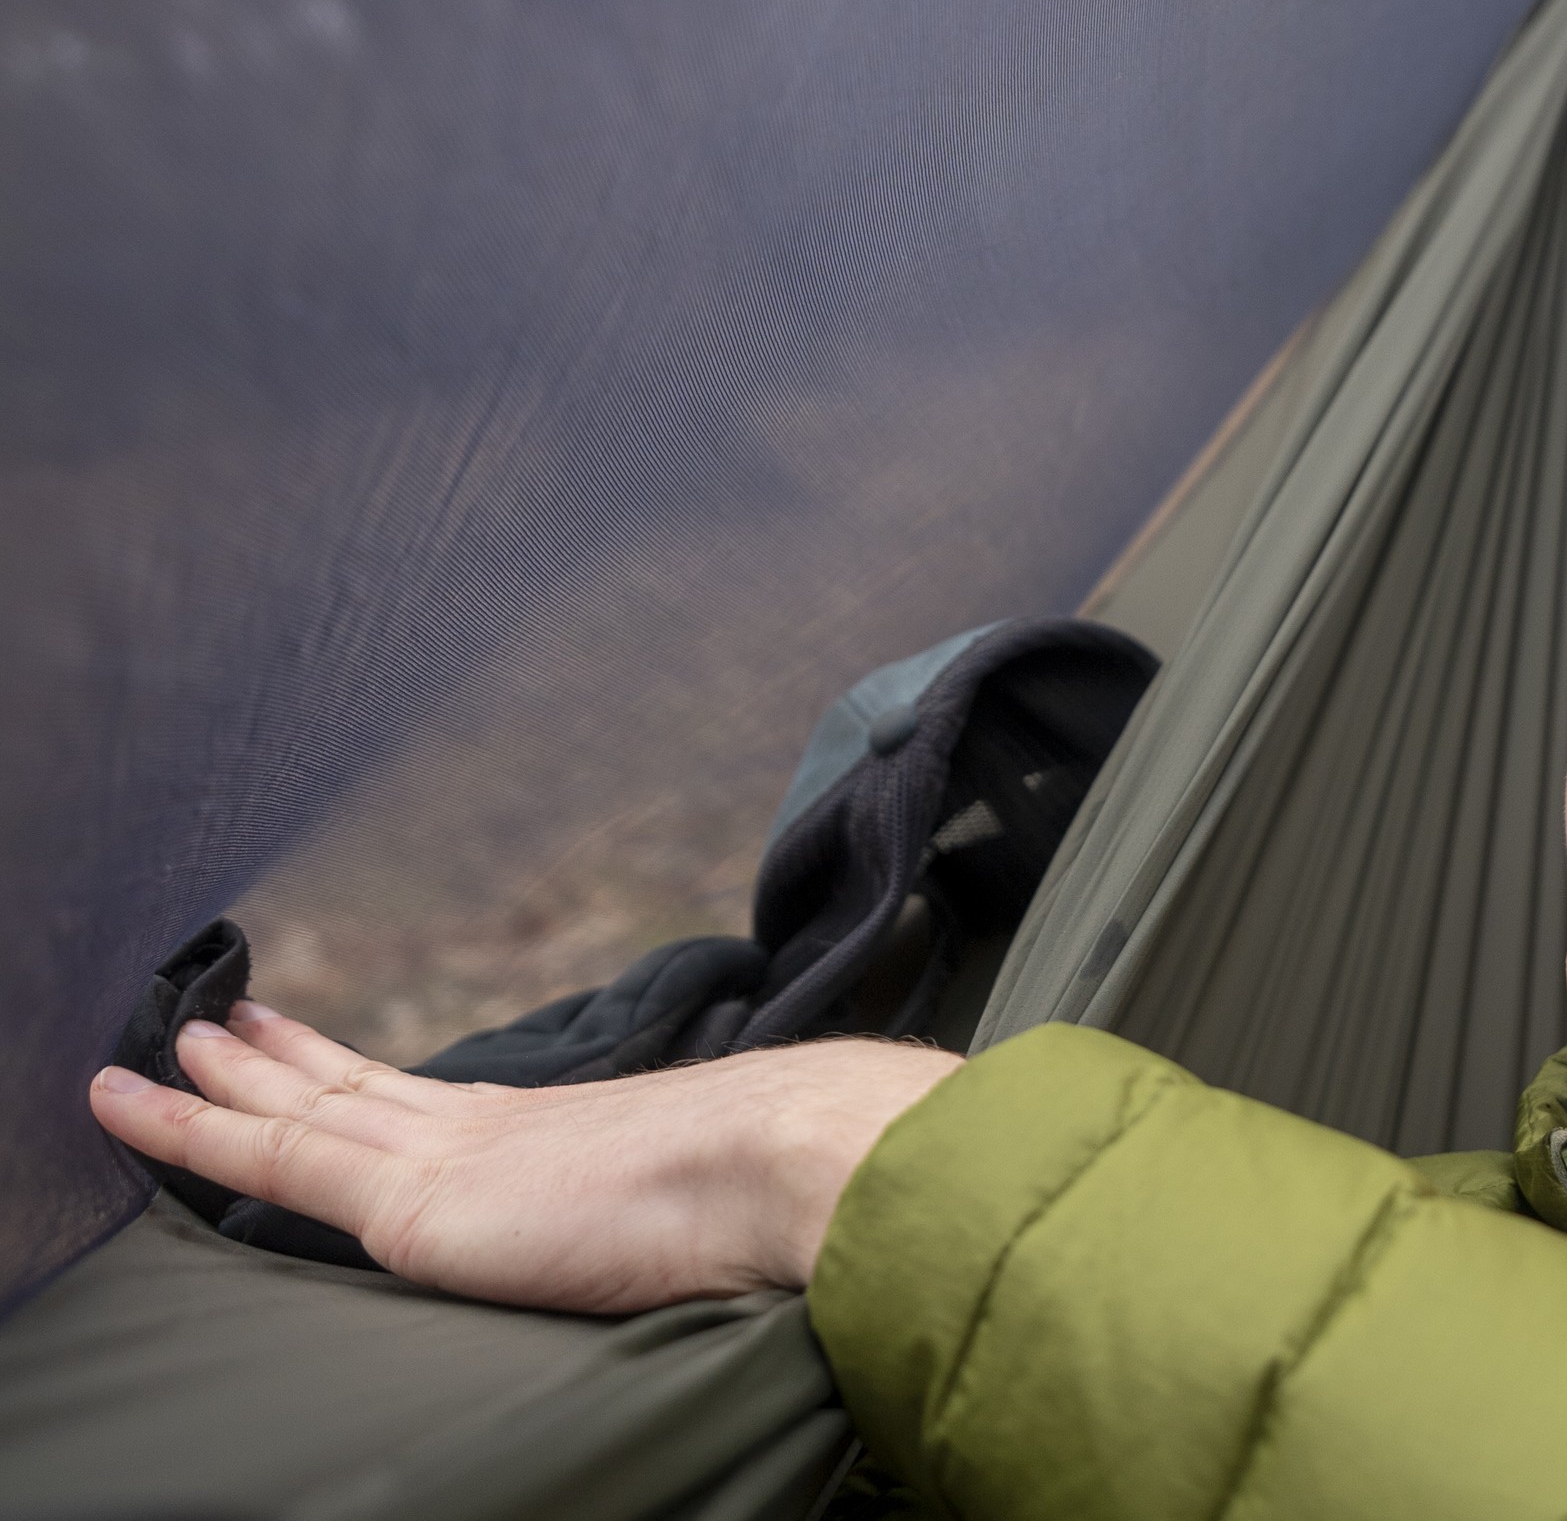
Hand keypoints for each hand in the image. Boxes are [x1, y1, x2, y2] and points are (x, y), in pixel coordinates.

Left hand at [89, 1002, 961, 1313]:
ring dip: (222, 1081)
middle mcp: (486, 1131)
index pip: (426, 1103)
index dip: (360, 1074)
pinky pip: (269, 1162)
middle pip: (357, 1089)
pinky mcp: (410, 1201)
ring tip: (168, 1043)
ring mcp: (443, 1158)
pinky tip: (131, 1103)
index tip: (316, 1043)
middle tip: (226, 1017)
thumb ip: (674, 1193)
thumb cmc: (769, 1197)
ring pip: (298, 1114)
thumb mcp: (705, 1198)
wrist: (777, 1165)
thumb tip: (718, 1207)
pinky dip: (188, 1131)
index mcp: (549, 1138)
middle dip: (284, 1057)